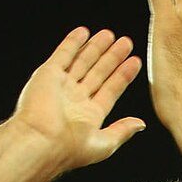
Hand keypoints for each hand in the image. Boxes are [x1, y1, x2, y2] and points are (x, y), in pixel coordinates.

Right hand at [12, 26, 143, 170]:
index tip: (135, 61)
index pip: (111, 89)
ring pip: (82, 62)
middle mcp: (75, 100)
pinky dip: (72, 43)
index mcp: (89, 115)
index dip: (123, 75)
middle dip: (112, 57)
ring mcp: (61, 86)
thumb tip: (141, 124)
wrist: (40, 141)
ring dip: (95, 47)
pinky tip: (83, 32)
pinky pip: (63, 54)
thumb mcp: (105, 144)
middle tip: (126, 42)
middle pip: (98, 72)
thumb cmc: (70, 148)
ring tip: (110, 34)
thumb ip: (123, 130)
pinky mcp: (48, 75)